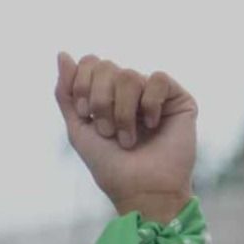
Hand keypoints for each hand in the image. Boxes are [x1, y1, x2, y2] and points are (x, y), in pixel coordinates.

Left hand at [53, 52, 196, 220]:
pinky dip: (150, 104)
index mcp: (108, 95)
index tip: (85, 114)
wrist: (142, 189)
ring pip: (130, 75)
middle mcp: (132, 92)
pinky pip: (159, 79)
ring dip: (123, 111)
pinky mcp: (180, 100)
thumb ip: (66, 93)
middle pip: (107, 66)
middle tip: (108, 132)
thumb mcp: (78, 129)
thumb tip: (63, 53)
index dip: (82, 84)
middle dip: (101, 101)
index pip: (91, 63)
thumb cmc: (111, 166)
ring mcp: (156, 95)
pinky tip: (153, 125)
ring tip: (129, 138)